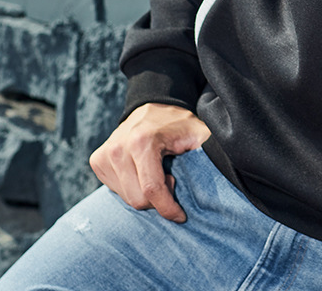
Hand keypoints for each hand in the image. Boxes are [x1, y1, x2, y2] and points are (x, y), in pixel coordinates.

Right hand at [89, 102, 210, 221]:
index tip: (182, 215)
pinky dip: (132, 188)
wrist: (155, 106)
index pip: (152, 190)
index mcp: (142, 141)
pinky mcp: (97, 160)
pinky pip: (116, 191)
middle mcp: (118, 147)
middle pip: (138, 199)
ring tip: (159, 174)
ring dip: (146, 194)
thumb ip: (206, 154)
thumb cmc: (180, 124)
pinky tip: (143, 172)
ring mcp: (105, 154)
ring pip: (126, 198)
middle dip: (158, 199)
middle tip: (172, 180)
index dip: (168, 208)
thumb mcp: (199, 135)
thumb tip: (224, 175)